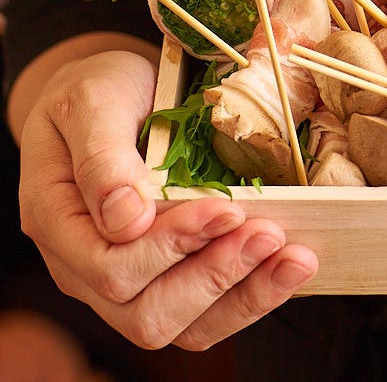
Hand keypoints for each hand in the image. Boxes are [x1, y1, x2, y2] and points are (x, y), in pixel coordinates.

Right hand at [18, 49, 317, 350]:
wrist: (107, 90)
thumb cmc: (97, 91)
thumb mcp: (91, 100)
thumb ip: (102, 157)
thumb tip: (127, 219)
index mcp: (61, 224)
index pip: (111, 267)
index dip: (171, 246)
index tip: (225, 209)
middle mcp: (87, 267)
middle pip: (145, 314)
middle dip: (215, 276)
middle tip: (270, 233)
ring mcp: (129, 279)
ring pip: (181, 326)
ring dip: (243, 295)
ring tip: (294, 258)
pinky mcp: (170, 276)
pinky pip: (206, 314)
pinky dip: (251, 296)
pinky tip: (289, 265)